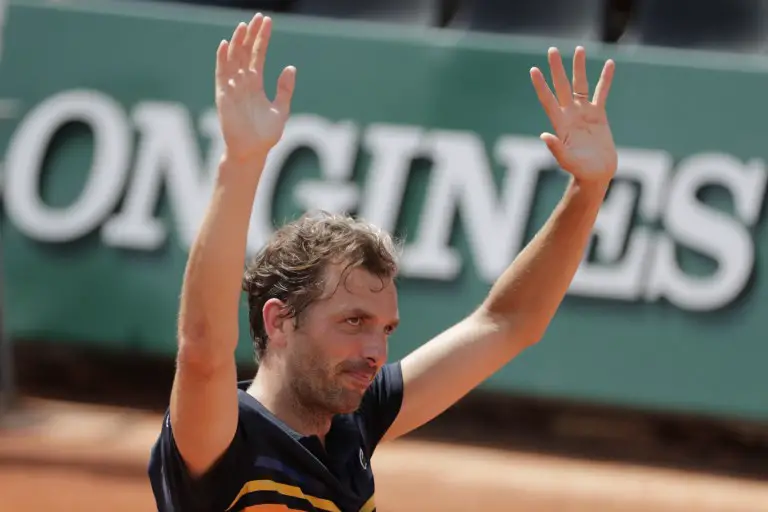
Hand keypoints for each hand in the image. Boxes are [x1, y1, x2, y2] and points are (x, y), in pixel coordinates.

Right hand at [215, 14, 295, 162]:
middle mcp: (243, 82)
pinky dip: (222, 59)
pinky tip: (226, 44)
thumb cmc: (265, 135)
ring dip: (237, 42)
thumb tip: (290, 67)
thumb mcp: (281, 109)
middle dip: (251, 35)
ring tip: (244, 25)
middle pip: (245, 52)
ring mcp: (232, 87)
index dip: (262, 38)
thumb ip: (284, 89)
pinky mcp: (224, 95)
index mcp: (256, 84)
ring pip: (233, 59)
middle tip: (258, 18)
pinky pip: (221, 73)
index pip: (258, 54)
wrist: (252, 151)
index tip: (267, 22)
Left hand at [530, 47, 616, 183]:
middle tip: (552, 50)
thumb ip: (556, 148)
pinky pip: (602, 93)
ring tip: (579, 49)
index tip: (534, 70)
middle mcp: (570, 115)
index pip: (548, 100)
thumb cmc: (580, 170)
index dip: (541, 86)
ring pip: (581, 85)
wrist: (596, 174)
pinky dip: (605, 79)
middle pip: (562, 86)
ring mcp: (583, 113)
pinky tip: (609, 64)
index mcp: (560, 124)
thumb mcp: (567, 161)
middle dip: (557, 69)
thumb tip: (544, 135)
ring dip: (579, 68)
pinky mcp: (598, 115)